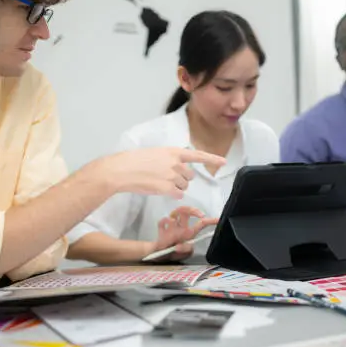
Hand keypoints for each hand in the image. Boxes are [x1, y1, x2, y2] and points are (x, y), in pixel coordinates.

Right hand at [99, 147, 225, 198]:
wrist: (122, 170)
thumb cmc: (134, 161)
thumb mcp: (155, 153)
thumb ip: (169, 158)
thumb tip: (177, 167)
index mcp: (173, 152)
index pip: (197, 155)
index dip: (212, 159)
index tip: (223, 162)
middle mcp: (176, 163)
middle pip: (190, 176)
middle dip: (181, 179)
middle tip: (166, 178)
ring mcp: (172, 176)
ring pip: (183, 187)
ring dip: (175, 187)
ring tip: (159, 182)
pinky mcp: (167, 188)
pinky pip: (177, 195)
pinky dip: (171, 194)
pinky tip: (159, 189)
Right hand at [147, 206, 217, 261]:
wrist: (159, 255)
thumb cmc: (173, 253)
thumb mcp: (183, 254)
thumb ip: (184, 250)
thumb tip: (179, 246)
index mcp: (189, 232)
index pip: (201, 223)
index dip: (210, 221)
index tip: (218, 219)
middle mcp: (181, 226)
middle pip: (187, 211)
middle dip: (192, 210)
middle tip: (198, 215)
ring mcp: (171, 226)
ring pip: (175, 213)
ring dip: (173, 219)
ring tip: (172, 225)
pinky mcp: (161, 228)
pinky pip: (162, 221)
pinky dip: (163, 223)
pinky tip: (163, 231)